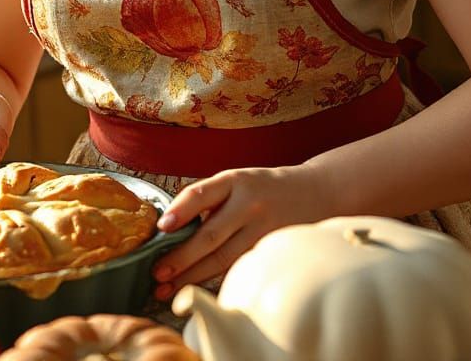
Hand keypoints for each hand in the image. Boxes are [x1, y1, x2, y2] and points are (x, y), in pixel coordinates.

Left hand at [150, 164, 324, 298]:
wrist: (313, 193)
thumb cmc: (261, 188)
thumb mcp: (236, 180)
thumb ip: (209, 198)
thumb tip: (169, 229)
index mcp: (235, 180)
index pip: (202, 194)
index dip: (180, 211)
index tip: (161, 228)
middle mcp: (249, 204)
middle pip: (211, 236)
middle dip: (181, 258)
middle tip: (158, 273)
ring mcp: (262, 230)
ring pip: (223, 259)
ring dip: (193, 276)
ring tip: (168, 289)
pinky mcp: (271, 251)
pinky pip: (238, 268)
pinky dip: (215, 281)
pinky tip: (197, 290)